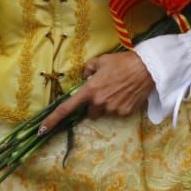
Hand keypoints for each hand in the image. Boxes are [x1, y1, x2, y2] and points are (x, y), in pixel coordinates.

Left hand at [37, 51, 154, 132]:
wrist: (148, 68)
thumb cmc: (123, 62)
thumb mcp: (101, 60)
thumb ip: (88, 69)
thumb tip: (85, 77)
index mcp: (90, 90)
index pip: (67, 108)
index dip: (52, 120)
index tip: (42, 130)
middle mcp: (99, 102)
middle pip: (90, 113)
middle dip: (94, 105)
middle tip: (104, 92)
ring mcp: (113, 109)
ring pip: (104, 112)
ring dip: (107, 105)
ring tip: (119, 90)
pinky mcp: (125, 112)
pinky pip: (118, 113)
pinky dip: (120, 105)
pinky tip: (127, 94)